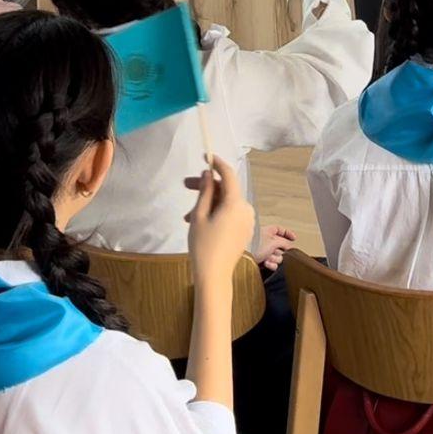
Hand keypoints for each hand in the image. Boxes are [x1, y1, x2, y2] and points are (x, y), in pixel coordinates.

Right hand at [184, 156, 254, 283]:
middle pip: (226, 190)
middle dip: (207, 187)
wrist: (214, 277)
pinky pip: (231, 214)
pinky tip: (199, 222)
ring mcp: (247, 221)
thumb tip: (208, 174)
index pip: (228, 174)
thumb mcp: (199, 216)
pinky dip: (216, 213)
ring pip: (226, 203)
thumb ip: (205, 191)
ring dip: (208, 203)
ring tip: (187, 216)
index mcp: (236, 203)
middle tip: (185, 186)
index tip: (206, 156)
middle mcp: (246, 209)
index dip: (217, 163)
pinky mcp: (245, 231)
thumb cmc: (203, 246)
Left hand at [255, 224, 295, 272]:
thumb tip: (290, 246)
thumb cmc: (255, 245)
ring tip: (268, 257)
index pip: (280, 230)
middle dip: (280, 250)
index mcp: (268, 231)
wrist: (244, 257)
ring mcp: (264, 251)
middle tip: (276, 251)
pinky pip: (272, 263)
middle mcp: (266, 240)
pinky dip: (270, 264)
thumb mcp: (274, 241)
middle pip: (280, 246)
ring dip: (274, 258)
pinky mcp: (261, 261)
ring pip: (277, 256)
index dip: (288, 233)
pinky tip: (266, 263)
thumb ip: (284, 243)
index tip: (294, 238)